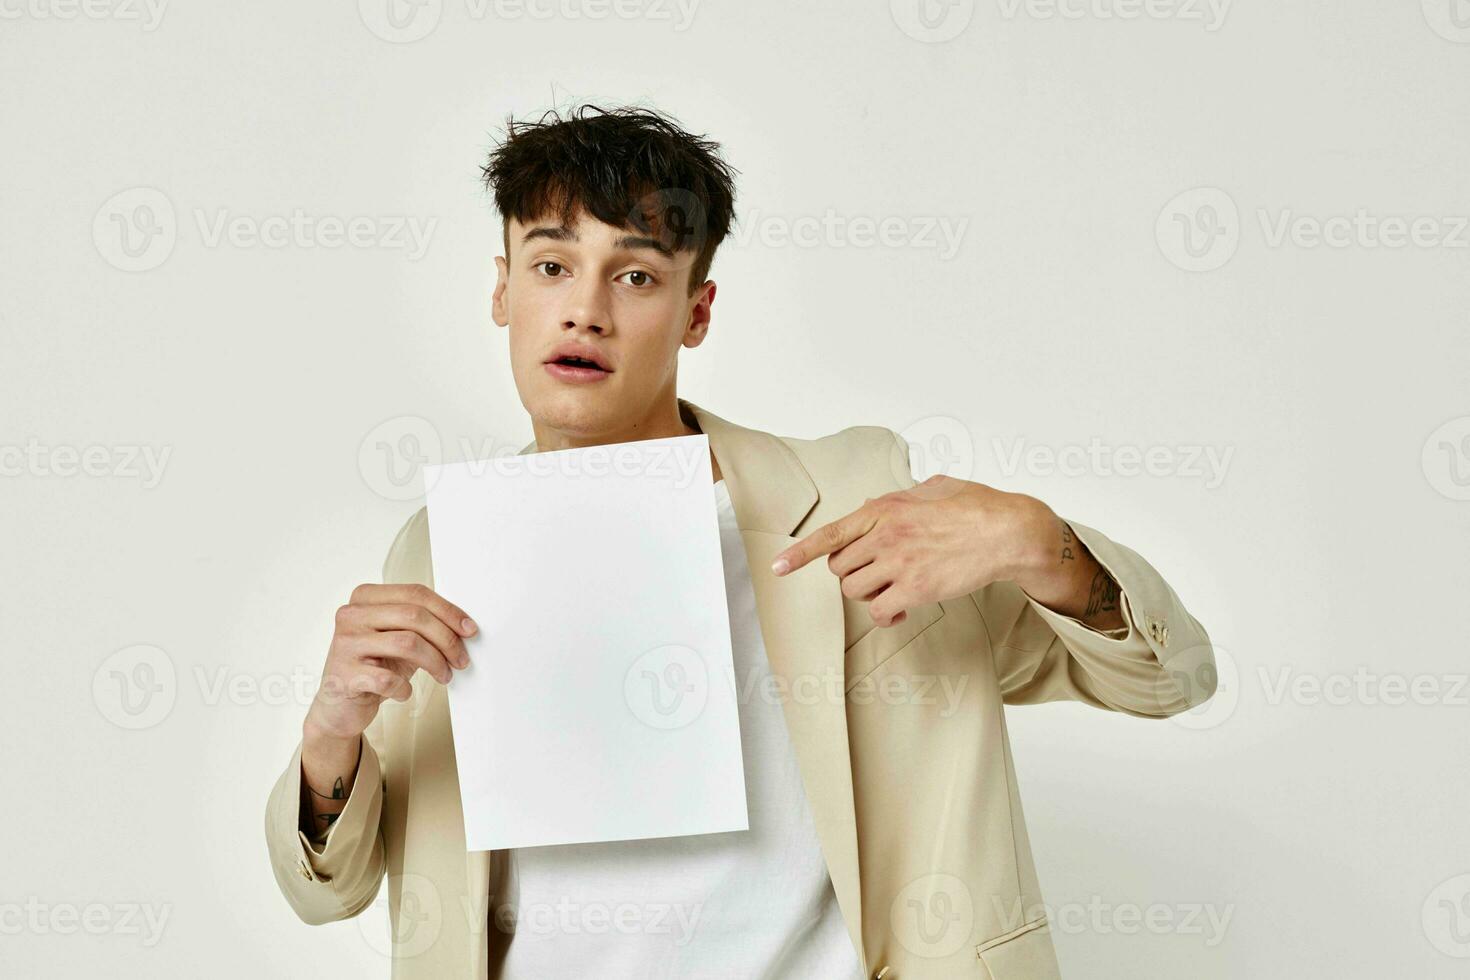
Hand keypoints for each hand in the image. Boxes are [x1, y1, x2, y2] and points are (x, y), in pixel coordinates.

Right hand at [304, 583, 476, 742]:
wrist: (339, 706)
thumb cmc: (374, 667)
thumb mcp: (398, 638)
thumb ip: (422, 625)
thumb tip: (464, 626)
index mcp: (365, 597)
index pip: (415, 593)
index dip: (448, 611)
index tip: (469, 629)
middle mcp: (351, 615)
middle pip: (414, 616)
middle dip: (446, 638)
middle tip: (461, 659)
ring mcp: (345, 644)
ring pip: (407, 643)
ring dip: (435, 663)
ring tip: (444, 676)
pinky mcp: (344, 675)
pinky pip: (389, 679)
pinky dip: (405, 689)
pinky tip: (404, 693)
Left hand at [770, 475, 1055, 627]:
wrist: (1009, 531)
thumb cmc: (977, 507)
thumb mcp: (932, 487)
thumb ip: (898, 499)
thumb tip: (871, 508)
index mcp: (885, 508)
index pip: (830, 533)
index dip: (799, 553)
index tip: (777, 567)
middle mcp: (885, 534)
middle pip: (840, 568)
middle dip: (854, 575)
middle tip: (879, 576)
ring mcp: (898, 562)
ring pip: (855, 592)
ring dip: (870, 596)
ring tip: (894, 592)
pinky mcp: (916, 588)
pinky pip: (881, 611)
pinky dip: (888, 615)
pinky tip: (904, 608)